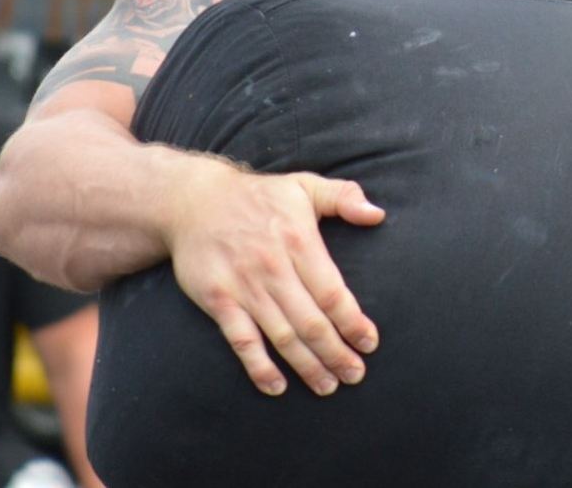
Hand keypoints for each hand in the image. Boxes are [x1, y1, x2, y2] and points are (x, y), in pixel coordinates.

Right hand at [164, 157, 384, 397]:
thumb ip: (344, 197)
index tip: (370, 343)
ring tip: (327, 386)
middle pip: (311, 322)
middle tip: (355, 375)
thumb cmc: (258, 196)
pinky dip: (259, 367)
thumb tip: (378, 214)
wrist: (193, 201)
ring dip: (306, 366)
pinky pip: (242, 340)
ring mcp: (244, 287)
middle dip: (336, 353)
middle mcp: (274, 268)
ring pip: (282, 336)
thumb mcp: (304, 184)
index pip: (332, 293)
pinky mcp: (218, 300)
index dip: (353, 322)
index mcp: (299, 241)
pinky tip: (276, 386)